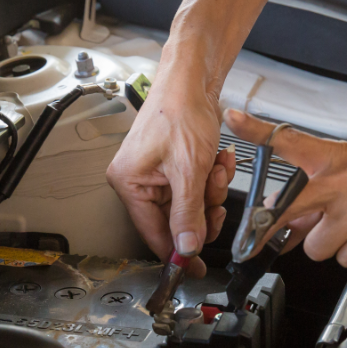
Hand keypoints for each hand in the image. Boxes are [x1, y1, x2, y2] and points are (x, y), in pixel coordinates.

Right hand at [107, 83, 236, 276]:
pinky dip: (211, 177)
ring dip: (211, 190)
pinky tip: (217, 160)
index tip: (196, 269)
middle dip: (203, 208)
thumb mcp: (189, 169)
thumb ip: (188, 213)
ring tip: (216, 167)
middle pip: (176, 220)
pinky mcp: (172, 167)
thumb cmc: (180, 109)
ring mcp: (156, 175)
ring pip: (191, 205)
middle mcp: (138, 182)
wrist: (191, 79)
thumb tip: (186, 247)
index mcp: (130, 184)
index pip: (153, 234)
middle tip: (215, 195)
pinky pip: (195, 188)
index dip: (178, 252)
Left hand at [225, 109, 346, 266]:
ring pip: (317, 246)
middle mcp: (345, 177)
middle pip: (289, 208)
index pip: (288, 140)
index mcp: (333, 157)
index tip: (232, 118)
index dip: (257, 129)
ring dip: (329, 245)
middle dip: (275, 230)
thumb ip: (312, 197)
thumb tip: (281, 225)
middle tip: (267, 240)